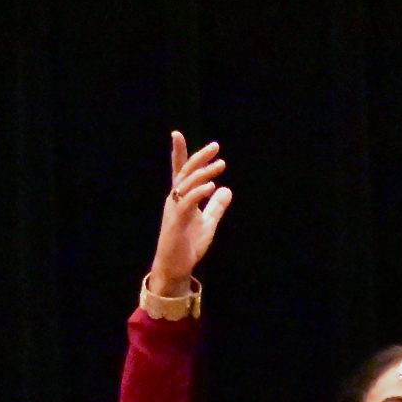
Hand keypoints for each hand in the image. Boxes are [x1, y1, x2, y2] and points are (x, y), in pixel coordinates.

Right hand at [149, 130, 231, 290]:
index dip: (178, 153)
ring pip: (186, 185)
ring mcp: (174, 210)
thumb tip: (227, 189)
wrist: (176, 267)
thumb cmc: (188, 245)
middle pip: (185, 173)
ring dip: (204, 173)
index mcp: (181, 198)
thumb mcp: (207, 222)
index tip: (177, 134)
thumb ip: (216, 206)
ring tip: (220, 165)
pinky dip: (198, 193)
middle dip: (199, 158)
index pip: (179, 171)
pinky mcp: (176, 223)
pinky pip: (186, 204)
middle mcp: (174, 199)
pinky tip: (211, 187)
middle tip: (215, 146)